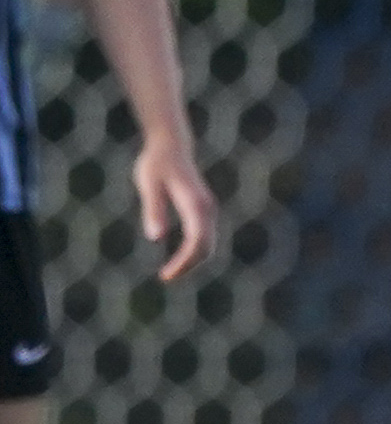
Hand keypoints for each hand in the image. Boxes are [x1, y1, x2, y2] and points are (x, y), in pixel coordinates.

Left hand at [134, 137, 215, 280]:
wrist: (172, 146)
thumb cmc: (157, 163)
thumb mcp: (148, 183)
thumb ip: (153, 208)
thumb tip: (154, 238)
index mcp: (196, 206)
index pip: (197, 242)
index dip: (184, 262)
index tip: (166, 275)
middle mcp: (208, 211)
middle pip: (206, 249)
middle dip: (188, 266)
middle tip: (166, 277)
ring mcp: (209, 212)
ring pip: (208, 246)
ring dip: (192, 262)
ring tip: (170, 272)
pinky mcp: (204, 213)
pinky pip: (204, 239)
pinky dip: (194, 253)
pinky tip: (178, 259)